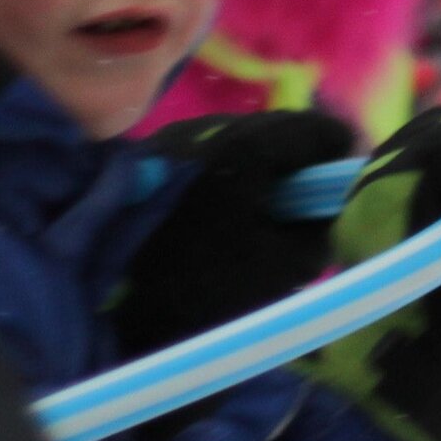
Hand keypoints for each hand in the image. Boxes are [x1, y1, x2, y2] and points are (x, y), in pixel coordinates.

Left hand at [112, 110, 360, 360]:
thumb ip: (321, 231)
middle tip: (302, 204)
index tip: (340, 190)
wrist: (100, 312)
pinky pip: (202, 153)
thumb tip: (332, 209)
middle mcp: (208, 128)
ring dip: (257, 166)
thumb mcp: (281, 268)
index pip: (317, 129)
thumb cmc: (200, 290)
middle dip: (297, 162)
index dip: (339, 157)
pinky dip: (221, 174)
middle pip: (275, 128)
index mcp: (248, 147)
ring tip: (254, 211)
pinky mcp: (143, 158)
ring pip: (236, 138)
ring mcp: (169, 139)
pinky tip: (212, 213)